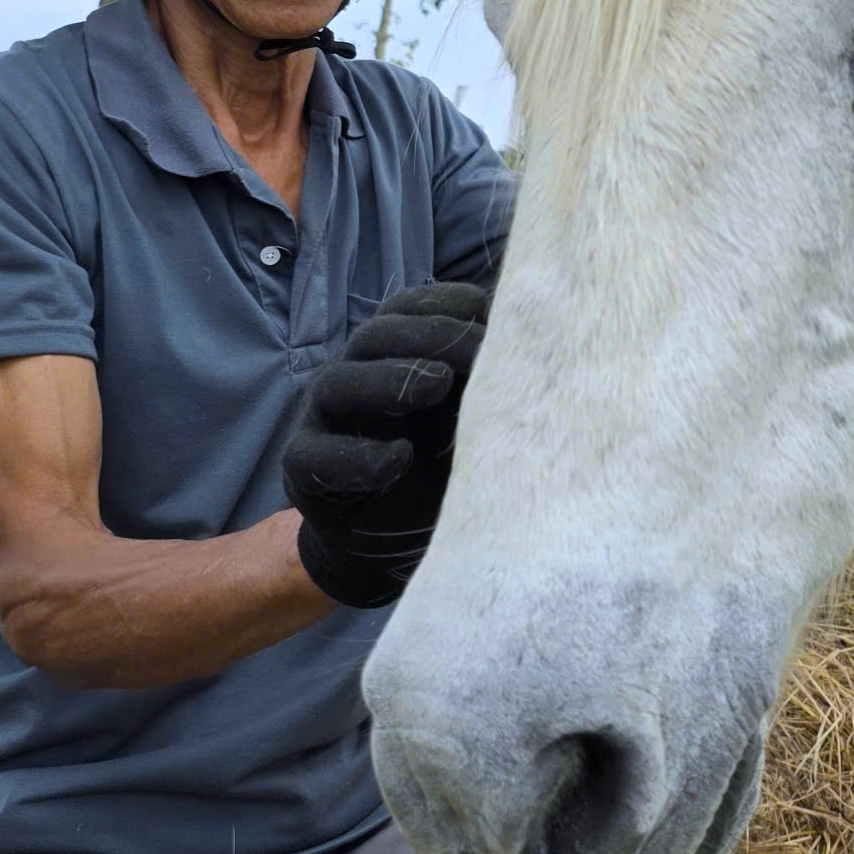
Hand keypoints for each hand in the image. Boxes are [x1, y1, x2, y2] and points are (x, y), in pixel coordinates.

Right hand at [283, 281, 489, 607]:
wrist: (391, 549)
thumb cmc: (441, 469)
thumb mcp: (473, 421)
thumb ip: (491, 384)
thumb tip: (550, 342)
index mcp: (389, 354)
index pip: (410, 308)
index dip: (451, 303)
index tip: (498, 314)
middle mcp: (351, 376)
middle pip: (376, 335)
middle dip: (430, 336)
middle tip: (478, 352)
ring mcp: (321, 421)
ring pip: (339, 382)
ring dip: (391, 379)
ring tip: (438, 383)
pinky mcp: (303, 471)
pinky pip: (317, 457)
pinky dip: (360, 457)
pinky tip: (400, 458)